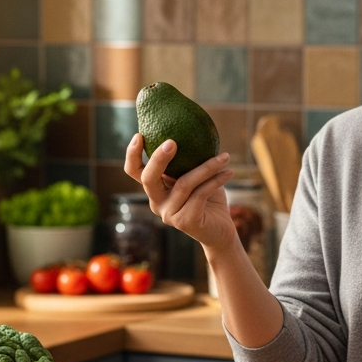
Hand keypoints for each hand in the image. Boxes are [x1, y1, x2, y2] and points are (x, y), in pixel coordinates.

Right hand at [124, 134, 236, 251]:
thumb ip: (189, 162)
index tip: (140, 135)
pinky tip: (229, 172)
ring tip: (225, 157)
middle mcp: (157, 202)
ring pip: (184, 184)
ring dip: (206, 167)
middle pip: (149, 178)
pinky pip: (200, 194)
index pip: (135, 172)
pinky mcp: (185, 221)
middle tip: (172, 142)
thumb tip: (193, 130)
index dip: (132, 154)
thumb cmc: (209, 199)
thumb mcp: (196, 177)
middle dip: (158, 158)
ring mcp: (169, 214)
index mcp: (156, 189)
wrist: (221, 232)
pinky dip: (216, 180)